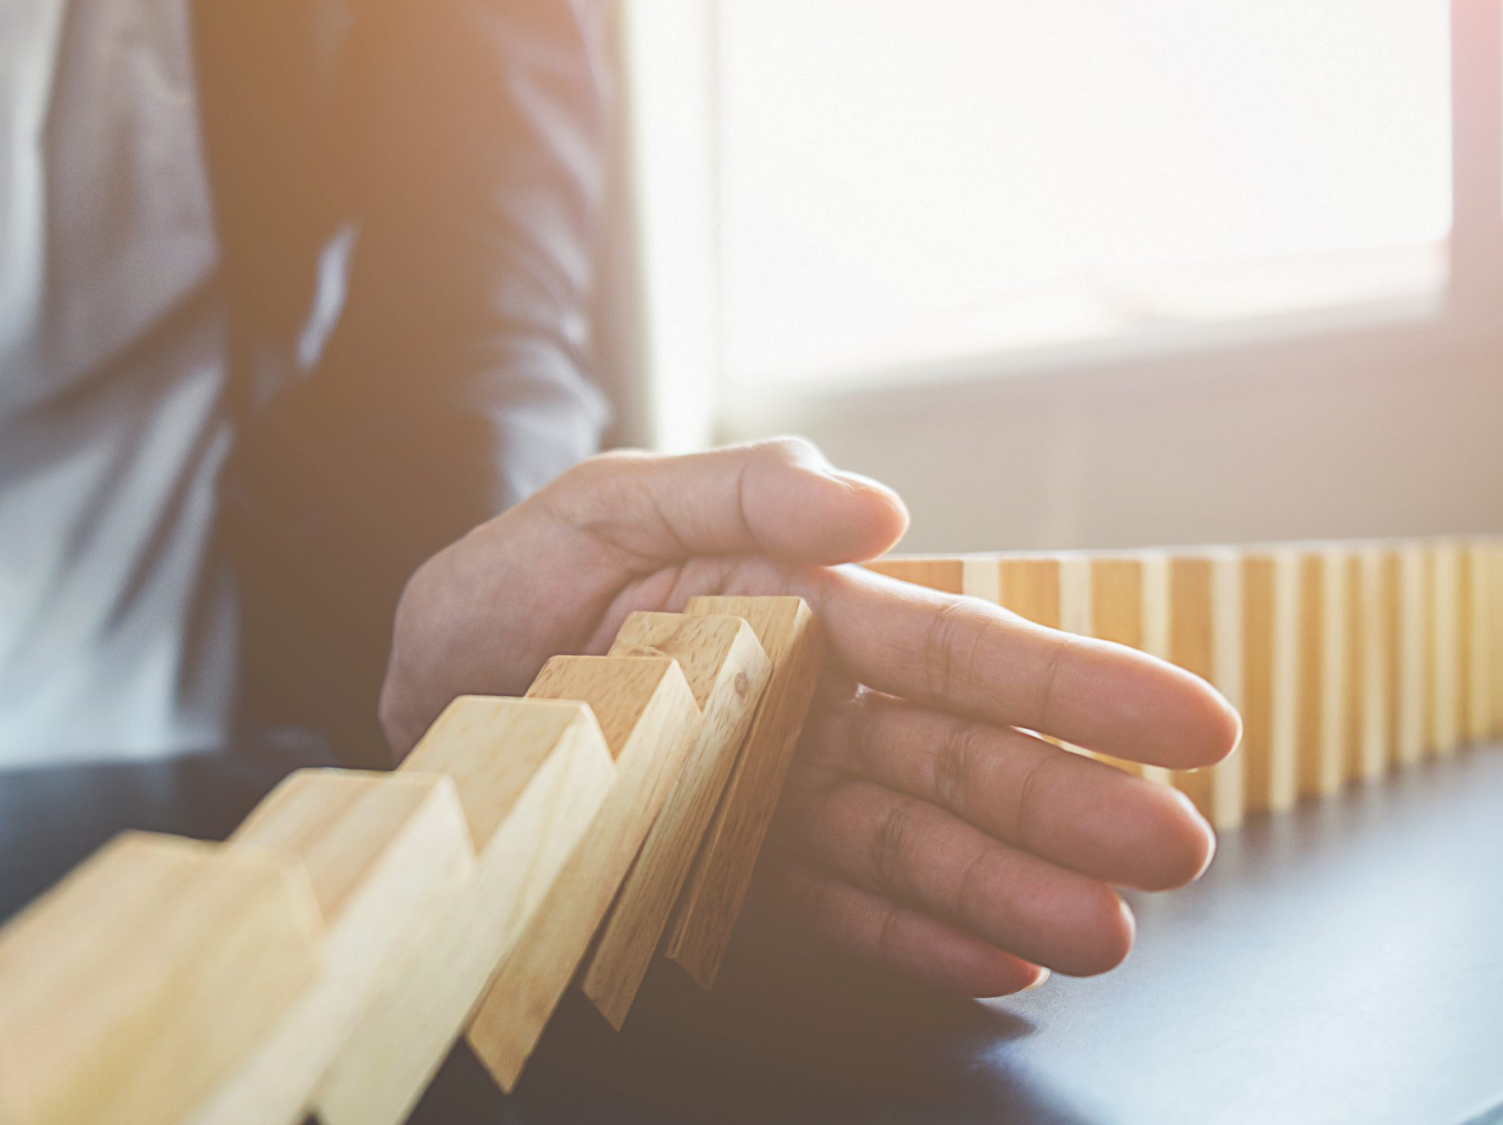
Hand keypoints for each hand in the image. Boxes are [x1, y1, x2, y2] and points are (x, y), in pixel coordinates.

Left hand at [382, 439, 1236, 993]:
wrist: (417, 695)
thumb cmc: (509, 586)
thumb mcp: (600, 507)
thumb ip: (732, 487)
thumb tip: (880, 506)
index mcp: (792, 604)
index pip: (948, 645)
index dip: (1070, 684)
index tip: (1191, 720)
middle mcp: (802, 704)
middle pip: (952, 755)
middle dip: (1064, 801)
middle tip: (1175, 852)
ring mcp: (767, 793)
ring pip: (906, 840)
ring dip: (1003, 884)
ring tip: (1102, 933)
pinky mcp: (718, 869)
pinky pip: (823, 904)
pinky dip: (904, 933)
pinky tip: (994, 957)